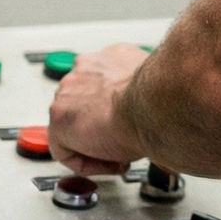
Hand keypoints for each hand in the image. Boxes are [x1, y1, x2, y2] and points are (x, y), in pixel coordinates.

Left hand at [49, 43, 151, 175]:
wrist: (152, 103)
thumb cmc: (161, 97)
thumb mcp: (157, 86)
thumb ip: (145, 91)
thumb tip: (155, 109)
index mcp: (113, 56)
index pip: (102, 81)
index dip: (114, 107)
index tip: (128, 122)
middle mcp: (87, 67)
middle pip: (83, 102)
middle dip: (99, 124)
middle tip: (121, 139)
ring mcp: (68, 90)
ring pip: (72, 126)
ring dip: (92, 143)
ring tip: (118, 153)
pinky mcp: (59, 117)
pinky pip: (65, 149)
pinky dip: (86, 162)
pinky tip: (110, 163)